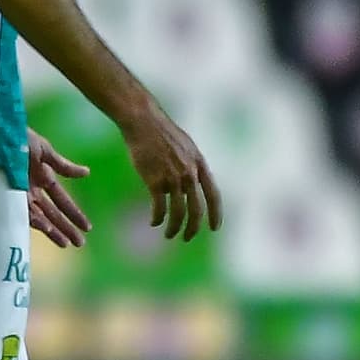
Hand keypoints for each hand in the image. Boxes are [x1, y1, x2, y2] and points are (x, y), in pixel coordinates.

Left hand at [27, 129, 91, 248]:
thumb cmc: (19, 137)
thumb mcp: (44, 150)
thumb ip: (64, 166)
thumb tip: (87, 173)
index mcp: (44, 178)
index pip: (62, 200)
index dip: (75, 213)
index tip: (88, 228)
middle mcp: (33, 190)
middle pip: (53, 213)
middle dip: (67, 228)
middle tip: (80, 243)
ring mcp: (20, 194)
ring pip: (40, 217)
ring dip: (53, 230)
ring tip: (65, 243)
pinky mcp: (7, 196)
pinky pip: (23, 212)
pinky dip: (36, 220)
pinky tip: (46, 228)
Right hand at [119, 101, 222, 243]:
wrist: (143, 122)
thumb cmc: (161, 132)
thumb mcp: (186, 146)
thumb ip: (191, 166)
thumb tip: (191, 184)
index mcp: (200, 164)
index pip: (214, 195)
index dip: (216, 214)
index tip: (214, 228)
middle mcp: (189, 173)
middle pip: (196, 209)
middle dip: (193, 228)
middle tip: (187, 238)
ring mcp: (173, 178)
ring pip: (178, 212)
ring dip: (174, 228)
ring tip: (169, 235)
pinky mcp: (154, 181)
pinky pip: (159, 207)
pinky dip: (157, 218)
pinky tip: (154, 222)